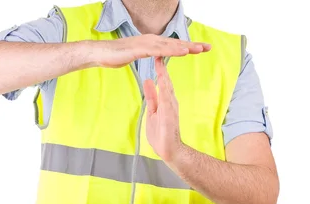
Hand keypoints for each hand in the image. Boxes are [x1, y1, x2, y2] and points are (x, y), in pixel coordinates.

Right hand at [93, 34, 210, 68]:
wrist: (100, 54)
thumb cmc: (115, 56)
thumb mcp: (136, 56)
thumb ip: (147, 55)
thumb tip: (154, 56)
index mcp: (151, 42)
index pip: (173, 45)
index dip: (188, 46)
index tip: (201, 49)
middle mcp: (151, 40)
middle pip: (176, 43)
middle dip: (192, 45)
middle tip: (208, 47)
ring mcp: (147, 43)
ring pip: (171, 46)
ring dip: (186, 47)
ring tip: (200, 49)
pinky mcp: (141, 49)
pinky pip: (160, 51)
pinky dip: (173, 51)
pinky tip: (183, 52)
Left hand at [143, 57, 185, 162]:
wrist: (170, 149)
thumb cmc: (162, 133)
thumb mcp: (152, 110)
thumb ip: (151, 96)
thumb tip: (148, 81)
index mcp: (166, 99)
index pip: (162, 80)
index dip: (159, 66)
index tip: (155, 54)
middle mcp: (170, 100)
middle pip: (166, 79)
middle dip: (163, 65)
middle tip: (162, 49)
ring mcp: (171, 106)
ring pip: (167, 85)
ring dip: (164, 72)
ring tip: (161, 59)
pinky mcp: (169, 112)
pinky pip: (166, 97)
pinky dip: (164, 87)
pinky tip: (162, 78)